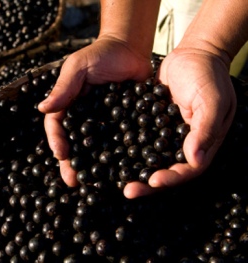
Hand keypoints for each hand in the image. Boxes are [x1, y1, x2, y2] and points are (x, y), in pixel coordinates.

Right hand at [38, 36, 152, 186]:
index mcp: (70, 105)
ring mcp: (105, 123)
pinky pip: (120, 143)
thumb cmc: (101, 53)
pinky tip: (119, 172)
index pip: (58, 125)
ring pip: (96, 149)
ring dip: (93, 167)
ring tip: (93, 185)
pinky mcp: (125, 125)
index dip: (57, 141)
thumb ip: (64, 87)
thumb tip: (42, 109)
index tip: (60, 155)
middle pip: (76, 144)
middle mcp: (85, 118)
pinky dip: (118, 158)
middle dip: (72, 163)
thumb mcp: (78, 66)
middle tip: (72, 181)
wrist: (132, 49)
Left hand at [123, 47, 236, 197]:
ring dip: (132, 168)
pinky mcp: (150, 122)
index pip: (186, 170)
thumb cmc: (208, 76)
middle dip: (145, 182)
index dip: (170, 179)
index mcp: (201, 144)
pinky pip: (138, 138)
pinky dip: (126, 146)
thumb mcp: (212, 101)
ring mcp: (164, 134)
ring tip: (114, 177)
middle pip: (164, 169)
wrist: (193, 54)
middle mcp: (181, 144)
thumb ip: (205, 130)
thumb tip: (196, 160)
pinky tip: (109, 151)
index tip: (152, 182)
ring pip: (147, 157)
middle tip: (127, 190)